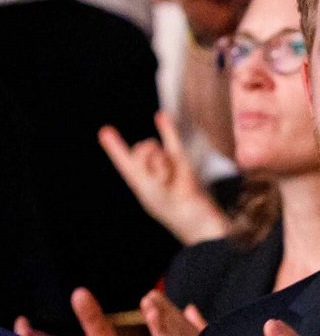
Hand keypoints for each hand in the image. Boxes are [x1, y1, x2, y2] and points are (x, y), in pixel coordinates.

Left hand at [99, 110, 229, 245]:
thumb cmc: (173, 211)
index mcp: (140, 183)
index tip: (105, 132)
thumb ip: (145, 166)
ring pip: (157, 149)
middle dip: (150, 160)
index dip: (115, 147)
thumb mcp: (149, 189)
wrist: (199, 219)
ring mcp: (169, 167)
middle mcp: (151, 173)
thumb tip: (152, 145)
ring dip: (163, 161)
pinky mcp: (184, 164)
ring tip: (173, 178)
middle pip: (142, 150)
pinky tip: (161, 116)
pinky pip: (174, 142)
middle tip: (163, 179)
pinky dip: (167, 129)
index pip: (124, 161)